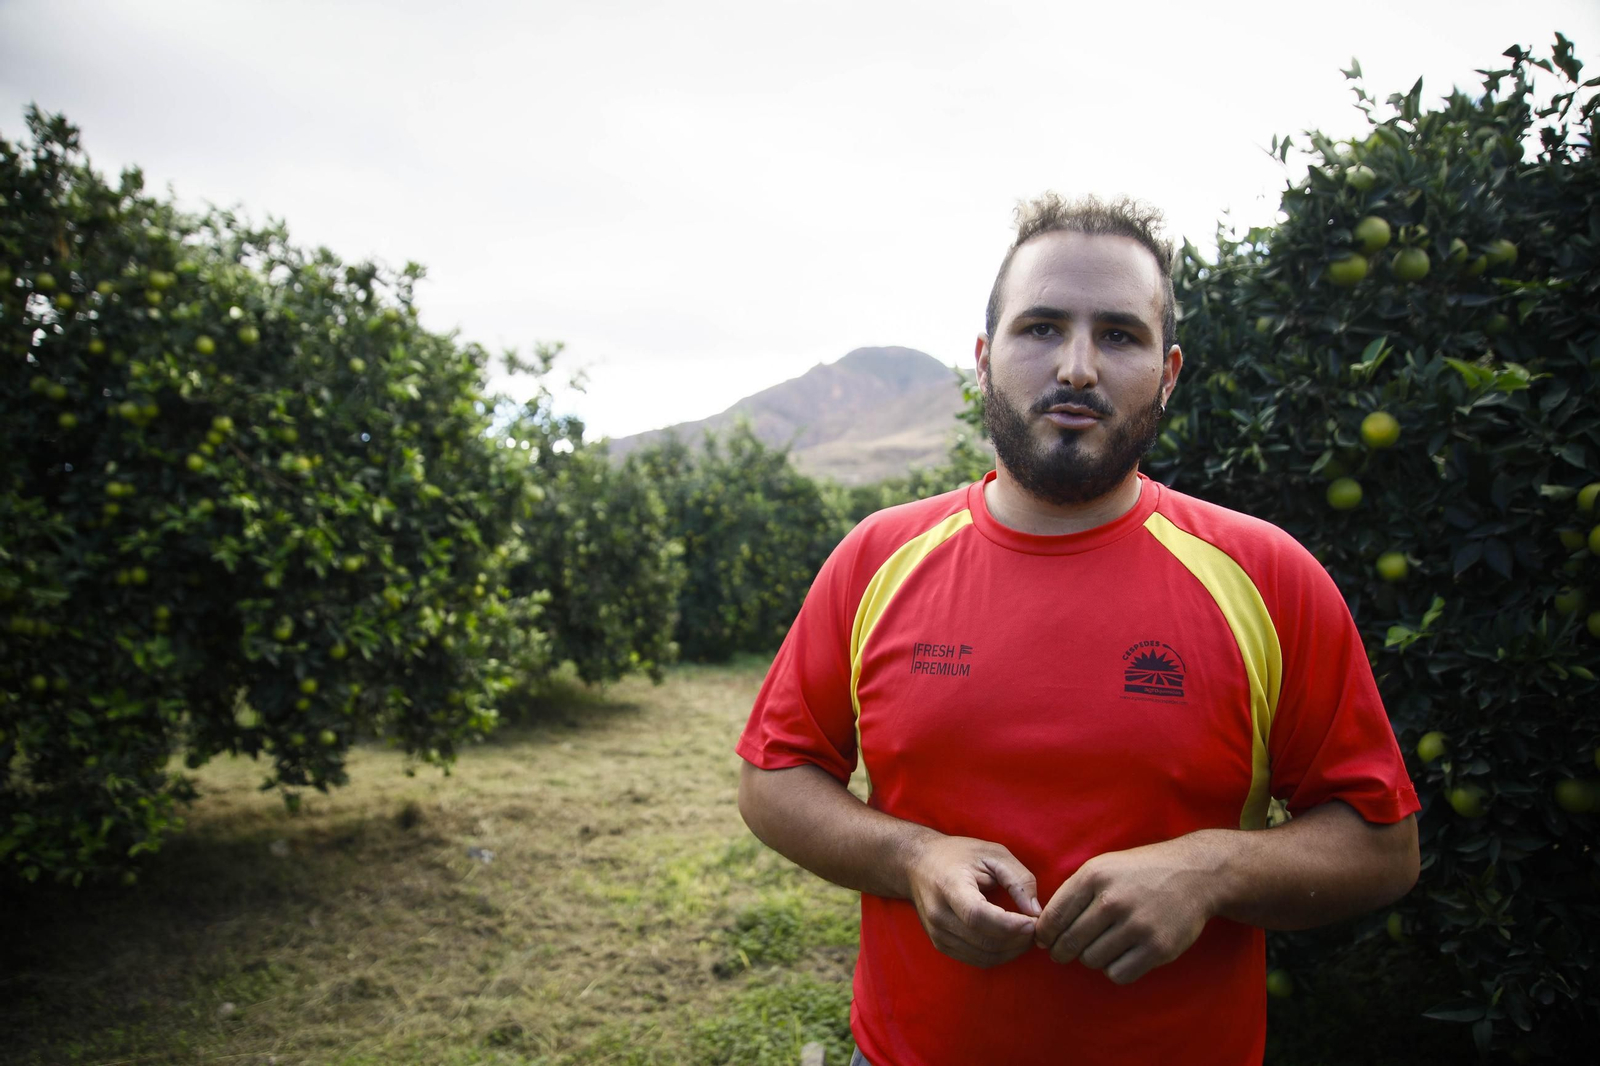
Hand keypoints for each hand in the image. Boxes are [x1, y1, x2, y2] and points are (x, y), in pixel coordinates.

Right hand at [904, 835, 1039, 968]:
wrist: (918, 864)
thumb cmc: (959, 855)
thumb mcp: (992, 853)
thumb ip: (1018, 879)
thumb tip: (1036, 911)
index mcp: (949, 885)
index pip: (977, 915)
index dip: (1008, 924)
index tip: (1033, 922)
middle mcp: (939, 913)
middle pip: (983, 940)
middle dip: (1018, 940)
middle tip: (1037, 928)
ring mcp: (937, 933)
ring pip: (983, 956)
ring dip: (1012, 951)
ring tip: (1026, 934)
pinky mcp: (940, 944)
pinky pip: (976, 960)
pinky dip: (999, 955)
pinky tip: (1011, 941)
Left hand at [1034, 837, 1215, 984]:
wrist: (1195, 874)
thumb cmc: (1140, 872)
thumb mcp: (1103, 867)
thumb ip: (1073, 893)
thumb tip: (1042, 929)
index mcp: (1094, 876)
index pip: (1053, 917)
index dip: (1044, 935)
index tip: (1045, 941)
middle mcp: (1113, 901)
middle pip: (1069, 943)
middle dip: (1062, 952)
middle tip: (1064, 953)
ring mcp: (1137, 925)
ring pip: (1092, 960)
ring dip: (1091, 958)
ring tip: (1101, 946)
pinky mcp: (1158, 948)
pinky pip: (1118, 974)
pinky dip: (1114, 969)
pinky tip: (1120, 955)